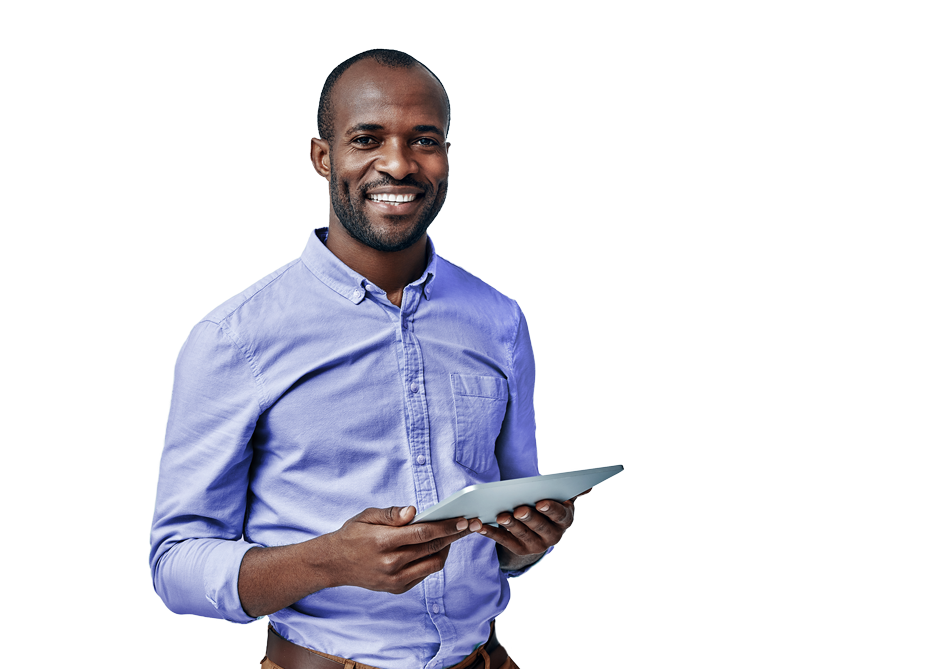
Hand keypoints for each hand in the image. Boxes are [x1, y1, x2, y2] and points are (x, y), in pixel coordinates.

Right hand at [320, 505, 472, 593]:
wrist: (334, 563)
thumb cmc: (353, 535)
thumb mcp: (367, 516)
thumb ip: (392, 513)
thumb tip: (414, 511)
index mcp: (383, 542)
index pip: (423, 534)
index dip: (446, 526)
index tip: (463, 520)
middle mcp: (390, 564)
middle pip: (432, 548)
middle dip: (454, 535)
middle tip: (471, 524)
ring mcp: (394, 579)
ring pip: (433, 564)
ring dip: (446, 549)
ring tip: (452, 535)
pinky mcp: (397, 589)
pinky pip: (424, 574)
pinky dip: (434, 560)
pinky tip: (436, 547)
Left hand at [469, 489, 591, 569]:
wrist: (538, 532)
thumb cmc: (549, 509)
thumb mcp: (562, 500)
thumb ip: (572, 491)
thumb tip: (588, 484)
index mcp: (564, 520)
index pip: (560, 515)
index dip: (551, 509)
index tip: (541, 502)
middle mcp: (552, 536)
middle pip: (540, 526)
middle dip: (529, 518)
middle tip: (518, 509)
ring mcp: (535, 545)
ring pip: (521, 535)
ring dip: (510, 525)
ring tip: (500, 516)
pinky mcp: (518, 550)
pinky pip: (503, 541)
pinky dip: (491, 533)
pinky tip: (480, 524)